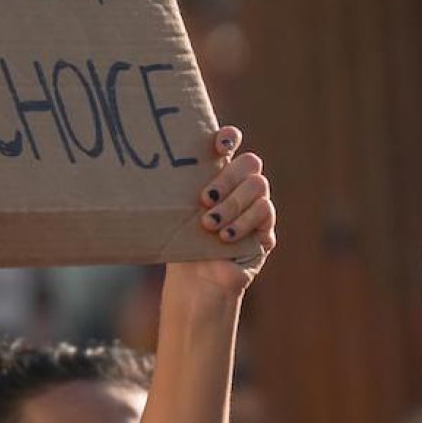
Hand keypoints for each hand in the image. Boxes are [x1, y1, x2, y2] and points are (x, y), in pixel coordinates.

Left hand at [174, 127, 275, 297]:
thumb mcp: (176, 215)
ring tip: (208, 225)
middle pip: (250, 163)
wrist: (194, 284)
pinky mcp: (266, 230)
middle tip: (204, 199)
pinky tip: (224, 237)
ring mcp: (256, 208)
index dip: (229, 138)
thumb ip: (176, 191)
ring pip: (259, 186)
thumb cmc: (180, 246)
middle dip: (227, 178)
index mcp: (216, 177)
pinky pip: (265, 212)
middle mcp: (240, 188)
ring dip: (231, 204)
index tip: (219, 146)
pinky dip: (242, 223)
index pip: (230, 145)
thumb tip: (155, 166)